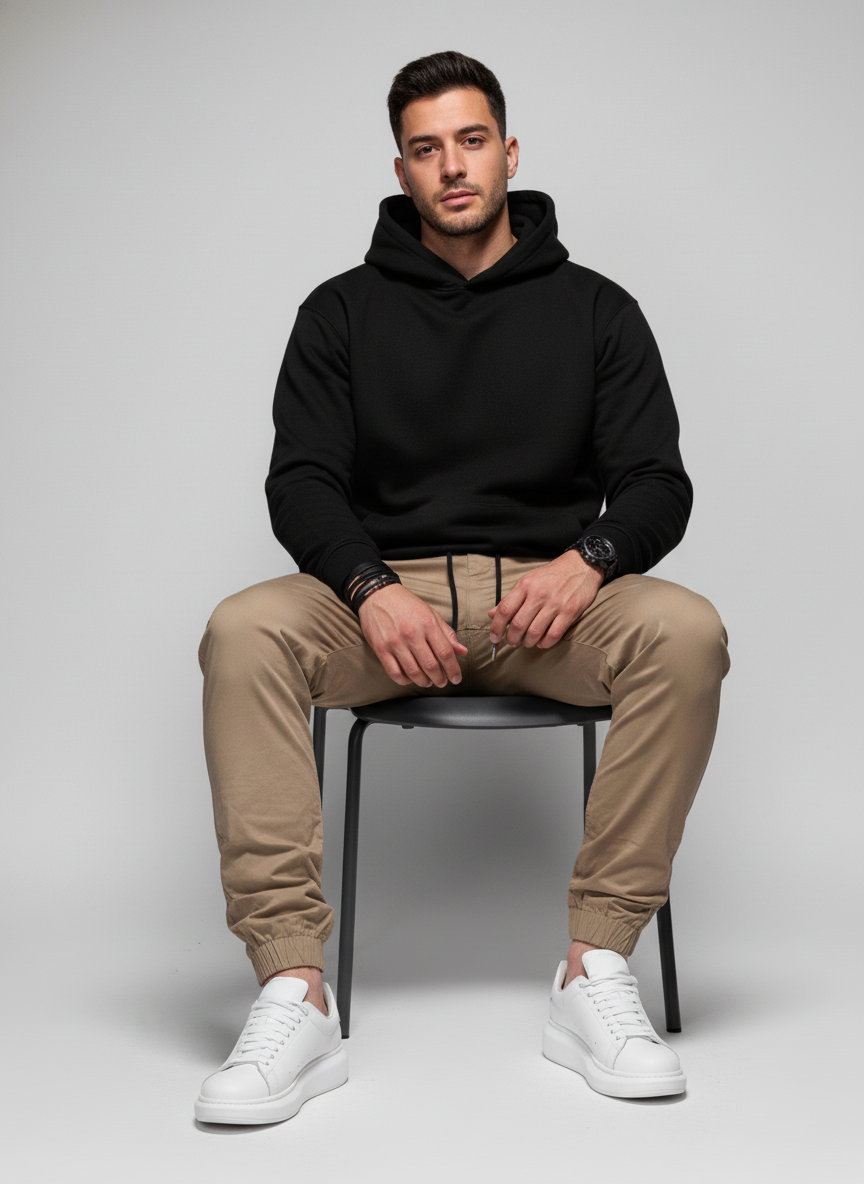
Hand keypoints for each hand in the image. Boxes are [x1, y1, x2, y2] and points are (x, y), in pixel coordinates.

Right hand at [357, 582, 467, 687]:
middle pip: (431, 666)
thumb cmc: (406, 604)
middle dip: (440, 679)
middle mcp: (412, 633)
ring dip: (424, 682)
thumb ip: (447, 633)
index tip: (456, 678)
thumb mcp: (431, 613)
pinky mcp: (381, 648)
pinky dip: (405, 680)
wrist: (378, 594)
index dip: (453, 669)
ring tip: (428, 682)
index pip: (445, 653)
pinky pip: (395, 673)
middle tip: (442, 682)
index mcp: (427, 623)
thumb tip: (462, 651)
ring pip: (414, 673)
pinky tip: (410, 678)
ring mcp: (395, 642)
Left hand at [487, 551, 603, 650]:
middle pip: (518, 624)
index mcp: (525, 585)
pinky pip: (553, 635)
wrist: (582, 566)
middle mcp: (538, 594)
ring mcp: (555, 604)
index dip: (496, 627)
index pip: (505, 610)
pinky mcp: (570, 612)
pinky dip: (545, 643)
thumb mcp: (528, 581)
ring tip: (527, 642)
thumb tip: (492, 614)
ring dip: (527, 642)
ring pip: (534, 632)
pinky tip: (542, 642)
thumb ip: (510, 598)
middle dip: (511, 638)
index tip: (494, 637)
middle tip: (512, 642)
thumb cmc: (553, 575)